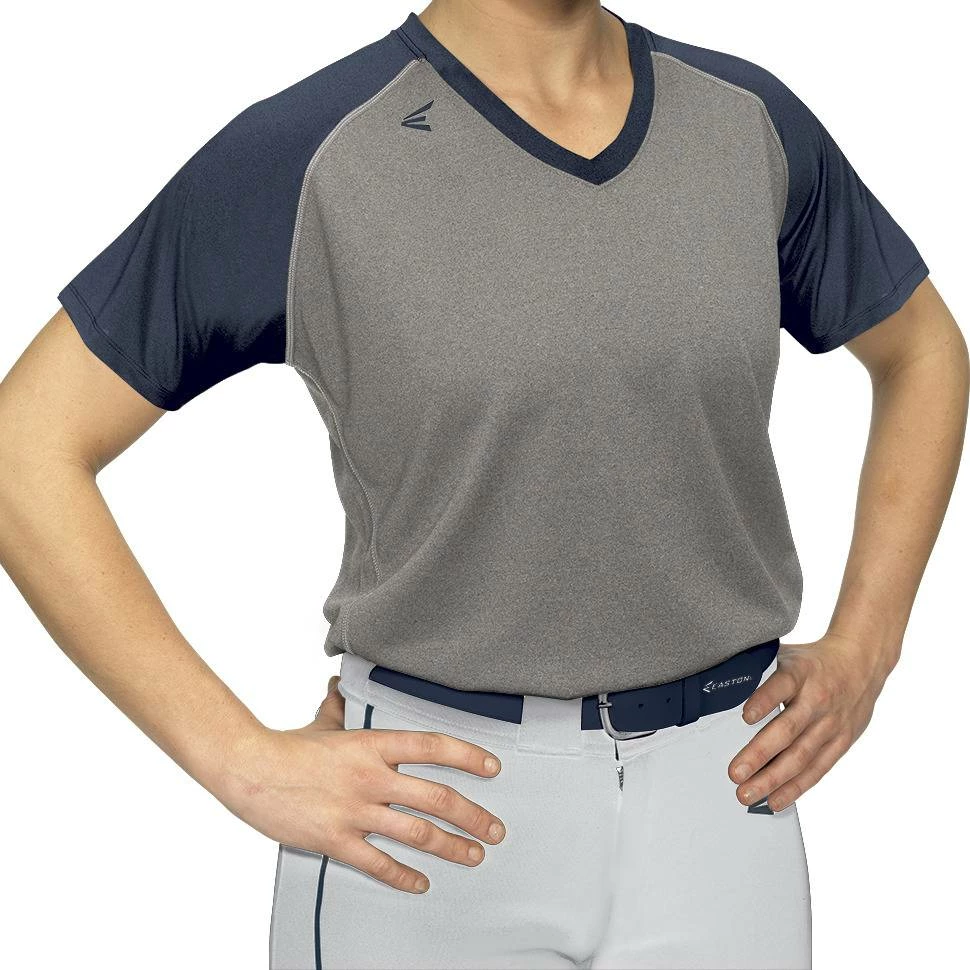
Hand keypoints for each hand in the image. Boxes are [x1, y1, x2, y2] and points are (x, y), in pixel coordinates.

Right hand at [215, 676, 506, 892]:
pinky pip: (379, 863)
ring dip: (452, 847)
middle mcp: (372, 777)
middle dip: (473, 816)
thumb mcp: (324, 722)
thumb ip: (341, 707)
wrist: (250, 770)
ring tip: (473, 855)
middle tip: (494, 830)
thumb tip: (340, 686)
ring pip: (418, 833)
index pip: (432, 747)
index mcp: (373, 745)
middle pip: (436, 798)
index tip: (492, 768)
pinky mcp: (337, 840)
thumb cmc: (288, 747)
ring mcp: (356, 811)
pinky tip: (421, 883)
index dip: (467, 756)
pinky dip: (404, 876)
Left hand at [728, 633, 897, 811]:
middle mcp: (817, 699)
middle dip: (760, 754)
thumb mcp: (786, 656)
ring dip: (773, 779)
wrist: (862, 662)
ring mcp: (831, 723)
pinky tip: (776, 800)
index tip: (746, 715)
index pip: (781, 685)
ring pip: (801, 756)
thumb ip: (760, 671)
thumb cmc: (813, 662)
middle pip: (788, 729)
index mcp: (800, 673)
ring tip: (748, 794)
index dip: (764, 700)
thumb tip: (719, 683)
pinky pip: (817, 768)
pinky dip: (796, 787)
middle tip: (735, 773)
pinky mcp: (841, 741)